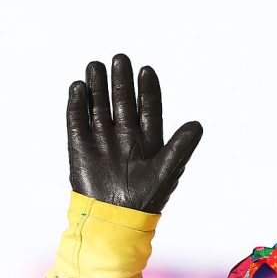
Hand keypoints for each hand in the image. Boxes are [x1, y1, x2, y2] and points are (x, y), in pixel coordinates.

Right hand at [67, 54, 202, 212]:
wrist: (115, 218)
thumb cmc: (146, 198)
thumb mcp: (167, 170)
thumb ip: (180, 146)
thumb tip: (198, 124)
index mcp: (148, 139)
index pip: (148, 107)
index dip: (147, 89)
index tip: (146, 70)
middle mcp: (125, 135)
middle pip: (123, 101)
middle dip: (121, 81)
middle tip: (120, 58)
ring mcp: (102, 139)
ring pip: (99, 106)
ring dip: (97, 87)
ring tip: (96, 65)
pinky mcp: (80, 147)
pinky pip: (77, 121)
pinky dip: (77, 104)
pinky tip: (79, 87)